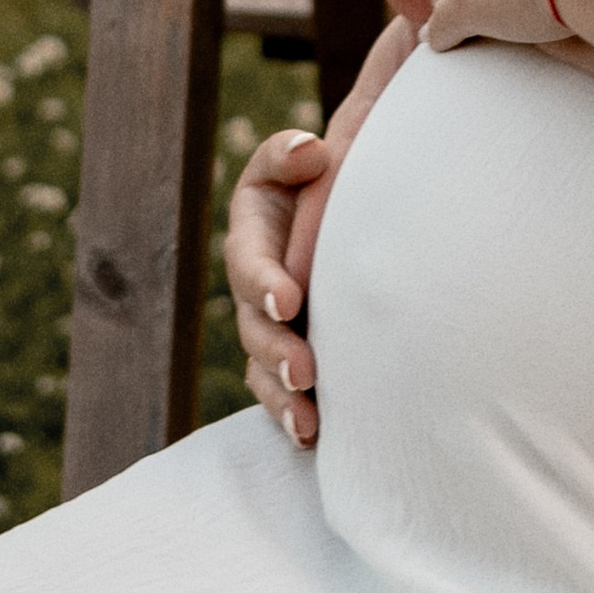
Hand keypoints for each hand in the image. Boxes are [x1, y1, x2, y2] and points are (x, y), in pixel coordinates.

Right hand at [222, 9, 418, 443]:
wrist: (423, 241)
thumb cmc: (406, 169)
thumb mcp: (404, 115)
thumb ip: (403, 55)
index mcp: (288, 194)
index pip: (264, 179)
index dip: (280, 164)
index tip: (318, 154)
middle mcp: (274, 254)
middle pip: (246, 271)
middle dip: (262, 289)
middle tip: (291, 307)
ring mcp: (284, 314)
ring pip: (255, 340)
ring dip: (273, 365)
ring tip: (306, 391)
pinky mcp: (304, 362)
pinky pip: (279, 392)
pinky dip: (287, 411)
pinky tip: (312, 432)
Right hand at [223, 120, 336, 446]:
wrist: (344, 208)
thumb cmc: (322, 178)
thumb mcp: (300, 159)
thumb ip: (292, 155)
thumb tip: (310, 154)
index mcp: (252, 236)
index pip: (250, 262)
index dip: (264, 282)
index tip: (289, 300)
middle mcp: (257, 290)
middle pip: (255, 328)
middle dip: (276, 352)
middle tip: (303, 372)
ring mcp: (274, 329)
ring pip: (264, 371)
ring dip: (282, 398)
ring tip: (308, 421)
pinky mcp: (294, 358)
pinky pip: (284, 396)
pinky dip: (293, 417)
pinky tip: (315, 438)